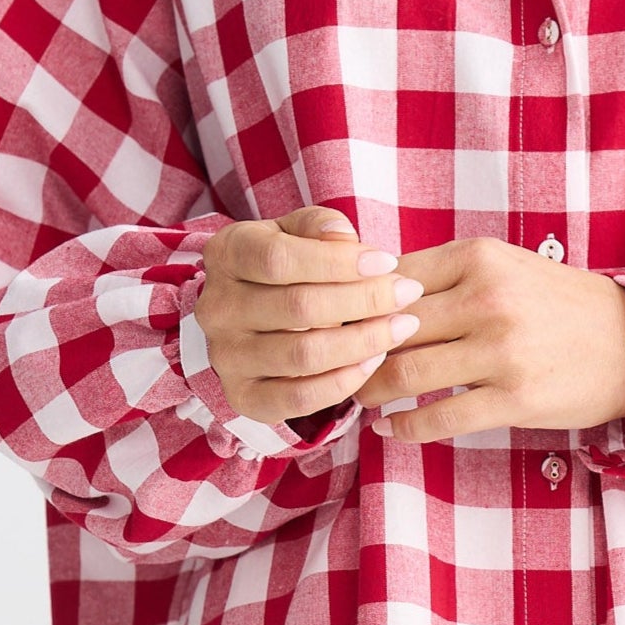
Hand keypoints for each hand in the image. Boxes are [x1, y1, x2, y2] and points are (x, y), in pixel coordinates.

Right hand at [190, 207, 420, 424]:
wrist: (254, 315)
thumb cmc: (286, 264)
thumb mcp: (298, 231)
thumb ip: (321, 226)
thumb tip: (346, 239)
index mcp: (226, 255)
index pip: (279, 259)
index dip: (339, 262)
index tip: (387, 263)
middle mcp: (217, 308)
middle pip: (298, 307)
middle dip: (365, 300)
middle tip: (408, 293)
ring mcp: (227, 357)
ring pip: (304, 354)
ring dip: (363, 341)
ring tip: (401, 326)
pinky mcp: (245, 397)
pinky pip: (300, 397)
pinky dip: (345, 381)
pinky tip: (374, 360)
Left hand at [354, 236, 624, 443]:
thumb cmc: (559, 305)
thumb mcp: (506, 268)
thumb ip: (446, 276)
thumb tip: (371, 292)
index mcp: (480, 258)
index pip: (392, 278)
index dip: (355, 304)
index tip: (334, 323)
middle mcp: (488, 298)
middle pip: (392, 326)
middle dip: (354, 350)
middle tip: (332, 366)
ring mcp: (501, 350)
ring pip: (407, 372)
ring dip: (371, 389)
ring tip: (357, 397)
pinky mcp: (514, 397)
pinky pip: (440, 416)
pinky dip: (405, 426)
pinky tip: (391, 427)